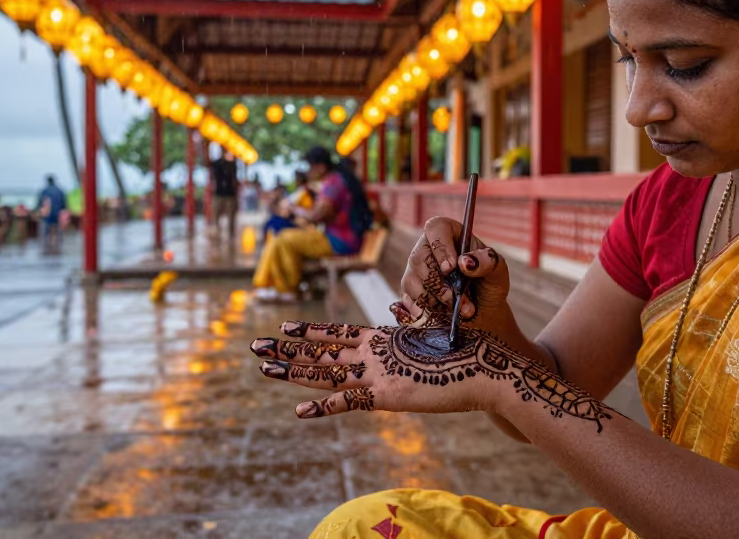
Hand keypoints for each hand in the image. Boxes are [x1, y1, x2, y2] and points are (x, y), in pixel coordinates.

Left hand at [249, 320, 611, 431]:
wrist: (484, 368)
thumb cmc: (464, 353)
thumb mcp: (430, 341)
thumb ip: (410, 339)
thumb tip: (403, 326)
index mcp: (384, 338)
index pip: (337, 333)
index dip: (309, 331)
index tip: (285, 328)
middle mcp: (374, 352)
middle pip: (320, 349)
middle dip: (285, 349)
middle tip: (254, 346)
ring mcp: (378, 372)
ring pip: (324, 372)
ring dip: (291, 371)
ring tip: (262, 369)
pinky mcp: (387, 395)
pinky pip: (348, 403)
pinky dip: (323, 409)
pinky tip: (300, 412)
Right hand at [394, 217, 515, 337]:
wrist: (483, 310)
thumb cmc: (489, 283)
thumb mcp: (498, 271)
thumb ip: (487, 262)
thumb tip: (465, 262)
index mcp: (448, 233)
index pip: (436, 229)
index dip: (440, 248)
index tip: (451, 268)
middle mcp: (427, 248)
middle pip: (418, 258)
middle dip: (439, 284)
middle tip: (460, 299)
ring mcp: (415, 271)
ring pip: (411, 282)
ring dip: (435, 300)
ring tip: (459, 310)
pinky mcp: (409, 292)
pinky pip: (408, 301)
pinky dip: (426, 311)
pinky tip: (443, 315)